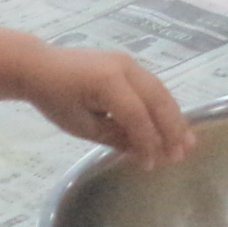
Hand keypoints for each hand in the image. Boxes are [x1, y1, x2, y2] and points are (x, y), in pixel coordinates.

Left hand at [22, 45, 192, 167]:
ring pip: (160, 91)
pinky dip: (164, 106)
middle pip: (157, 100)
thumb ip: (116, 138)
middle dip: (172, 129)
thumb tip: (145, 153)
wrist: (40, 67)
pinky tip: (172, 123)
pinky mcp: (129, 63)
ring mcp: (129, 62)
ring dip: (174, 117)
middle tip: (184, 154)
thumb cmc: (55, 100)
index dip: (148, 141)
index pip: (137, 116)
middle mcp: (125, 67)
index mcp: (108, 82)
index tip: (154, 165)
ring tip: (188, 141)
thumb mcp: (82, 126)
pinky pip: (152, 86)